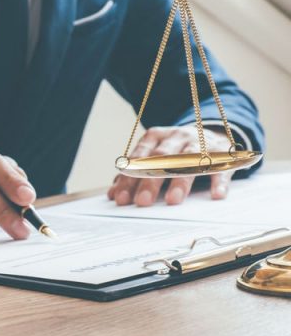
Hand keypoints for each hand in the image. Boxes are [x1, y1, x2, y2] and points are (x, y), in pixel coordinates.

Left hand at [109, 126, 232, 206]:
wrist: (212, 133)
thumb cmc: (175, 151)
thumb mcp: (154, 155)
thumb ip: (134, 174)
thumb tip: (113, 194)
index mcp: (156, 136)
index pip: (139, 157)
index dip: (130, 178)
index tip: (122, 198)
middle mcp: (177, 136)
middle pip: (162, 158)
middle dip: (151, 180)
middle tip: (143, 201)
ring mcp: (200, 142)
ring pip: (189, 160)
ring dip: (180, 181)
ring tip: (173, 200)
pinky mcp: (222, 152)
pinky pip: (220, 167)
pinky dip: (218, 181)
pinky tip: (215, 195)